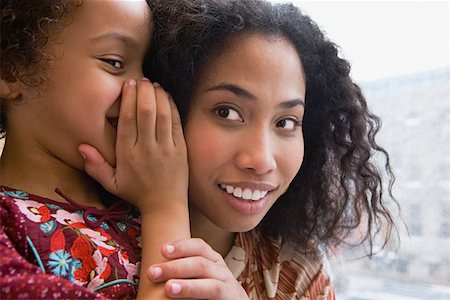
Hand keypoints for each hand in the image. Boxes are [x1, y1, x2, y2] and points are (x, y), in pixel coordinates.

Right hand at [79, 78, 187, 213]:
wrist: (165, 205)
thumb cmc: (137, 192)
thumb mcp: (112, 183)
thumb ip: (96, 166)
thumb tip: (82, 147)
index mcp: (127, 154)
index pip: (127, 120)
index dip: (128, 98)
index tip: (128, 84)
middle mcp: (146, 148)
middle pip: (145, 112)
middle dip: (144, 91)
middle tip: (141, 79)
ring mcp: (165, 148)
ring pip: (162, 114)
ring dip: (158, 95)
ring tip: (153, 84)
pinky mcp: (180, 149)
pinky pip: (176, 123)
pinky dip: (171, 107)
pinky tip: (166, 96)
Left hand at [148, 238, 248, 299]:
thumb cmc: (211, 293)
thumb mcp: (201, 278)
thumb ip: (184, 271)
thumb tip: (154, 270)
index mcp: (212, 260)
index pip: (199, 246)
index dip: (181, 246)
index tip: (162, 249)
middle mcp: (221, 269)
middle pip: (200, 262)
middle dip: (175, 266)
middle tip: (152, 272)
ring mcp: (228, 284)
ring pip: (208, 281)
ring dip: (186, 284)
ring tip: (168, 288)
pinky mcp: (230, 297)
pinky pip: (215, 291)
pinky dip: (196, 291)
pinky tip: (180, 293)